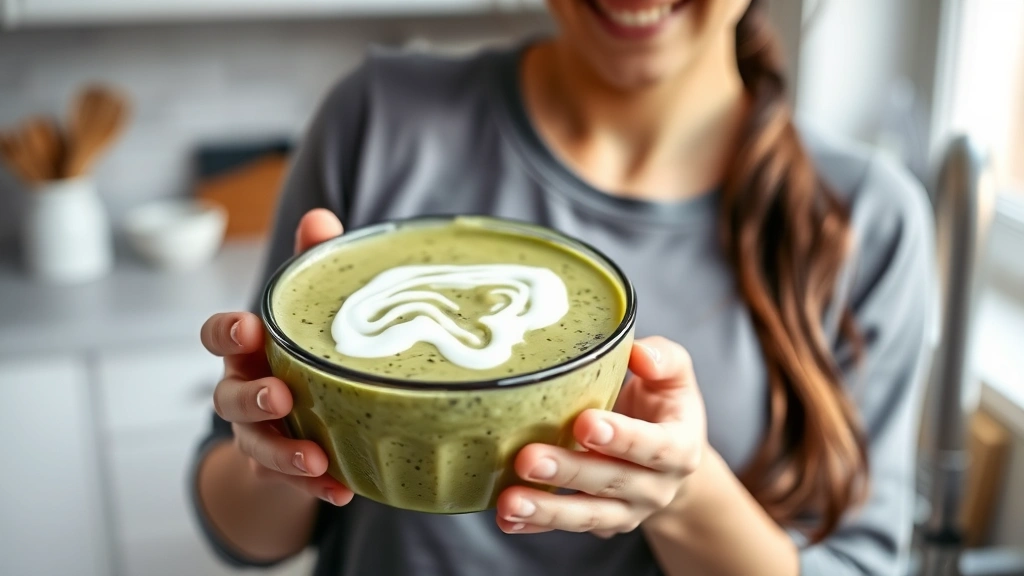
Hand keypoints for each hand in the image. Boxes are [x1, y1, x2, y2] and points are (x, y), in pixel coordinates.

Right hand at [199, 209, 353, 506]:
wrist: (297, 416)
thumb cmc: (299, 349)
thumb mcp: (305, 307)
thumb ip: (310, 263)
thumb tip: (322, 217)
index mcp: (247, 349)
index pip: (219, 336)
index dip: (227, 333)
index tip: (248, 329)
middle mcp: (243, 390)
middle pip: (229, 397)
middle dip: (252, 397)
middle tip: (281, 396)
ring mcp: (259, 432)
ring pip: (256, 444)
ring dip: (283, 450)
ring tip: (315, 457)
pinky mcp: (282, 467)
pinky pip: (293, 481)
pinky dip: (316, 486)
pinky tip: (345, 490)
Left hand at [495, 336, 706, 536]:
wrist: (669, 459)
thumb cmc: (663, 405)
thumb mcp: (675, 376)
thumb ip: (663, 359)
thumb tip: (638, 353)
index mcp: (680, 448)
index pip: (653, 447)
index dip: (621, 438)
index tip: (584, 424)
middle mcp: (656, 487)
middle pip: (611, 481)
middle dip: (569, 471)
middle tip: (529, 459)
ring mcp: (627, 510)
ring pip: (587, 514)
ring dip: (546, 509)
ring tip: (509, 502)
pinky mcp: (600, 523)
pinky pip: (566, 525)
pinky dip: (534, 525)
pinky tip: (507, 520)